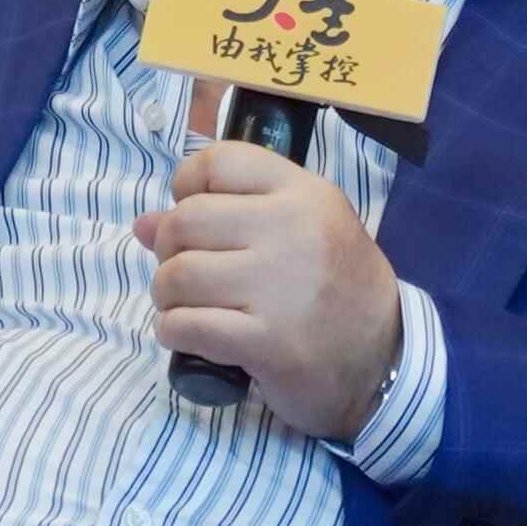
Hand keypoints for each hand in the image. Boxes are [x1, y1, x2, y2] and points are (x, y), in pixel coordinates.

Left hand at [132, 141, 402, 440]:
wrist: (382, 364)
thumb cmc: (335, 290)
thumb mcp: (297, 235)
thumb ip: (227, 217)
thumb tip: (143, 223)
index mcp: (303, 194)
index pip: (219, 162)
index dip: (187, 186)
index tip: (195, 219)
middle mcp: (294, 230)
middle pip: (186, 221)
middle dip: (169, 251)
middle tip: (186, 274)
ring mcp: (282, 287)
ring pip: (178, 274)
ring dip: (166, 295)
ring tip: (184, 306)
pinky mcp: (269, 342)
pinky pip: (187, 326)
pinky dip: (172, 332)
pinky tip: (188, 335)